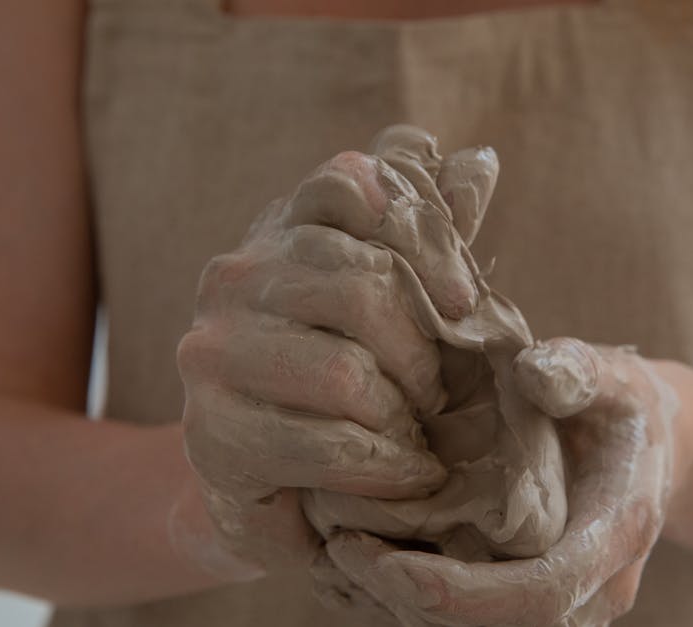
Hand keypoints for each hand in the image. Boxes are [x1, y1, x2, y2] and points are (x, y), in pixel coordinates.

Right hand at [175, 133, 494, 574]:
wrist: (276, 488)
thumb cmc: (350, 380)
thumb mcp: (397, 302)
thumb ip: (432, 234)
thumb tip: (479, 160)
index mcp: (278, 230)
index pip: (347, 182)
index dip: (423, 238)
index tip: (464, 302)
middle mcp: (233, 277)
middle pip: (360, 285)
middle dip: (422, 352)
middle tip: (442, 394)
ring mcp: (212, 353)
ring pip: (345, 372)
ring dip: (403, 414)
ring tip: (420, 436)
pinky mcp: (213, 433)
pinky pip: (328, 444)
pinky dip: (389, 466)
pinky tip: (412, 474)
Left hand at [325, 338, 679, 626]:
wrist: (648, 449)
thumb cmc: (620, 406)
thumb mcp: (611, 375)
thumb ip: (577, 369)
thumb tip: (533, 370)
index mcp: (616, 534)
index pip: (539, 596)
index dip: (462, 594)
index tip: (388, 565)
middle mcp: (596, 588)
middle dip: (413, 603)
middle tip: (340, 551)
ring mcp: (567, 604)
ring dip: (403, 607)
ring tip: (339, 554)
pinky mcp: (533, 603)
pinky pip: (471, 626)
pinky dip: (411, 602)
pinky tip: (362, 562)